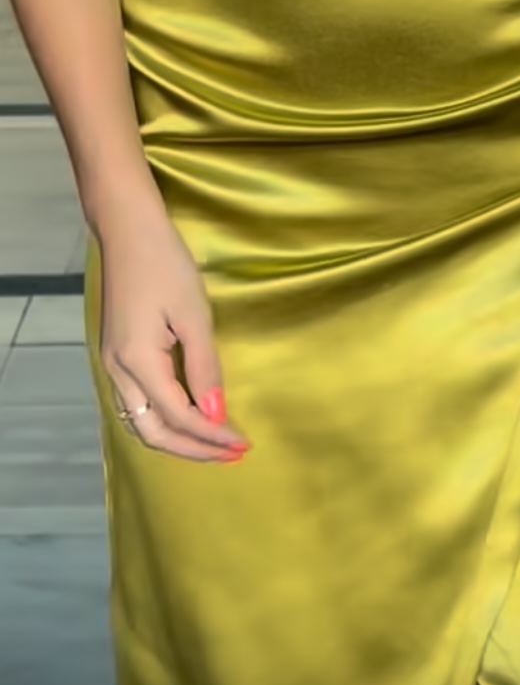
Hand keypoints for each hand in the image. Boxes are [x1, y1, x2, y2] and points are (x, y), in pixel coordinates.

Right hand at [99, 207, 250, 463]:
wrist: (128, 230)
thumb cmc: (165, 264)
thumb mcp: (194, 314)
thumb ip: (205, 367)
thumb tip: (216, 414)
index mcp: (137, 363)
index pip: (179, 417)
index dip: (212, 435)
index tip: (243, 443)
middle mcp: (117, 372)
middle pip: (153, 433)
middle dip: (193, 449)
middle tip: (232, 454)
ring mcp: (111, 364)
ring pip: (140, 423)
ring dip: (177, 438)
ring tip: (213, 443)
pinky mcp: (114, 355)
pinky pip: (136, 404)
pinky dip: (163, 420)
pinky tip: (188, 416)